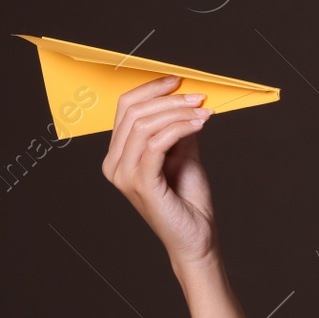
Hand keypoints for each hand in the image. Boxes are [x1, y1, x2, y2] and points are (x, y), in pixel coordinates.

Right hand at [101, 75, 217, 265]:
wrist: (196, 236)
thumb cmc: (187, 198)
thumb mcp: (182, 152)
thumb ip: (177, 125)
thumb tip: (184, 95)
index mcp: (118, 155)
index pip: (124, 108)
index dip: (151, 89)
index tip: (178, 80)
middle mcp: (114, 164)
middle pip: (133, 112)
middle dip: (169, 99)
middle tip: (199, 98)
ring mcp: (124, 175)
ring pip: (144, 125)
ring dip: (178, 112)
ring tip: (203, 112)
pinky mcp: (141, 184)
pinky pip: (157, 143)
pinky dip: (180, 128)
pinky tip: (199, 124)